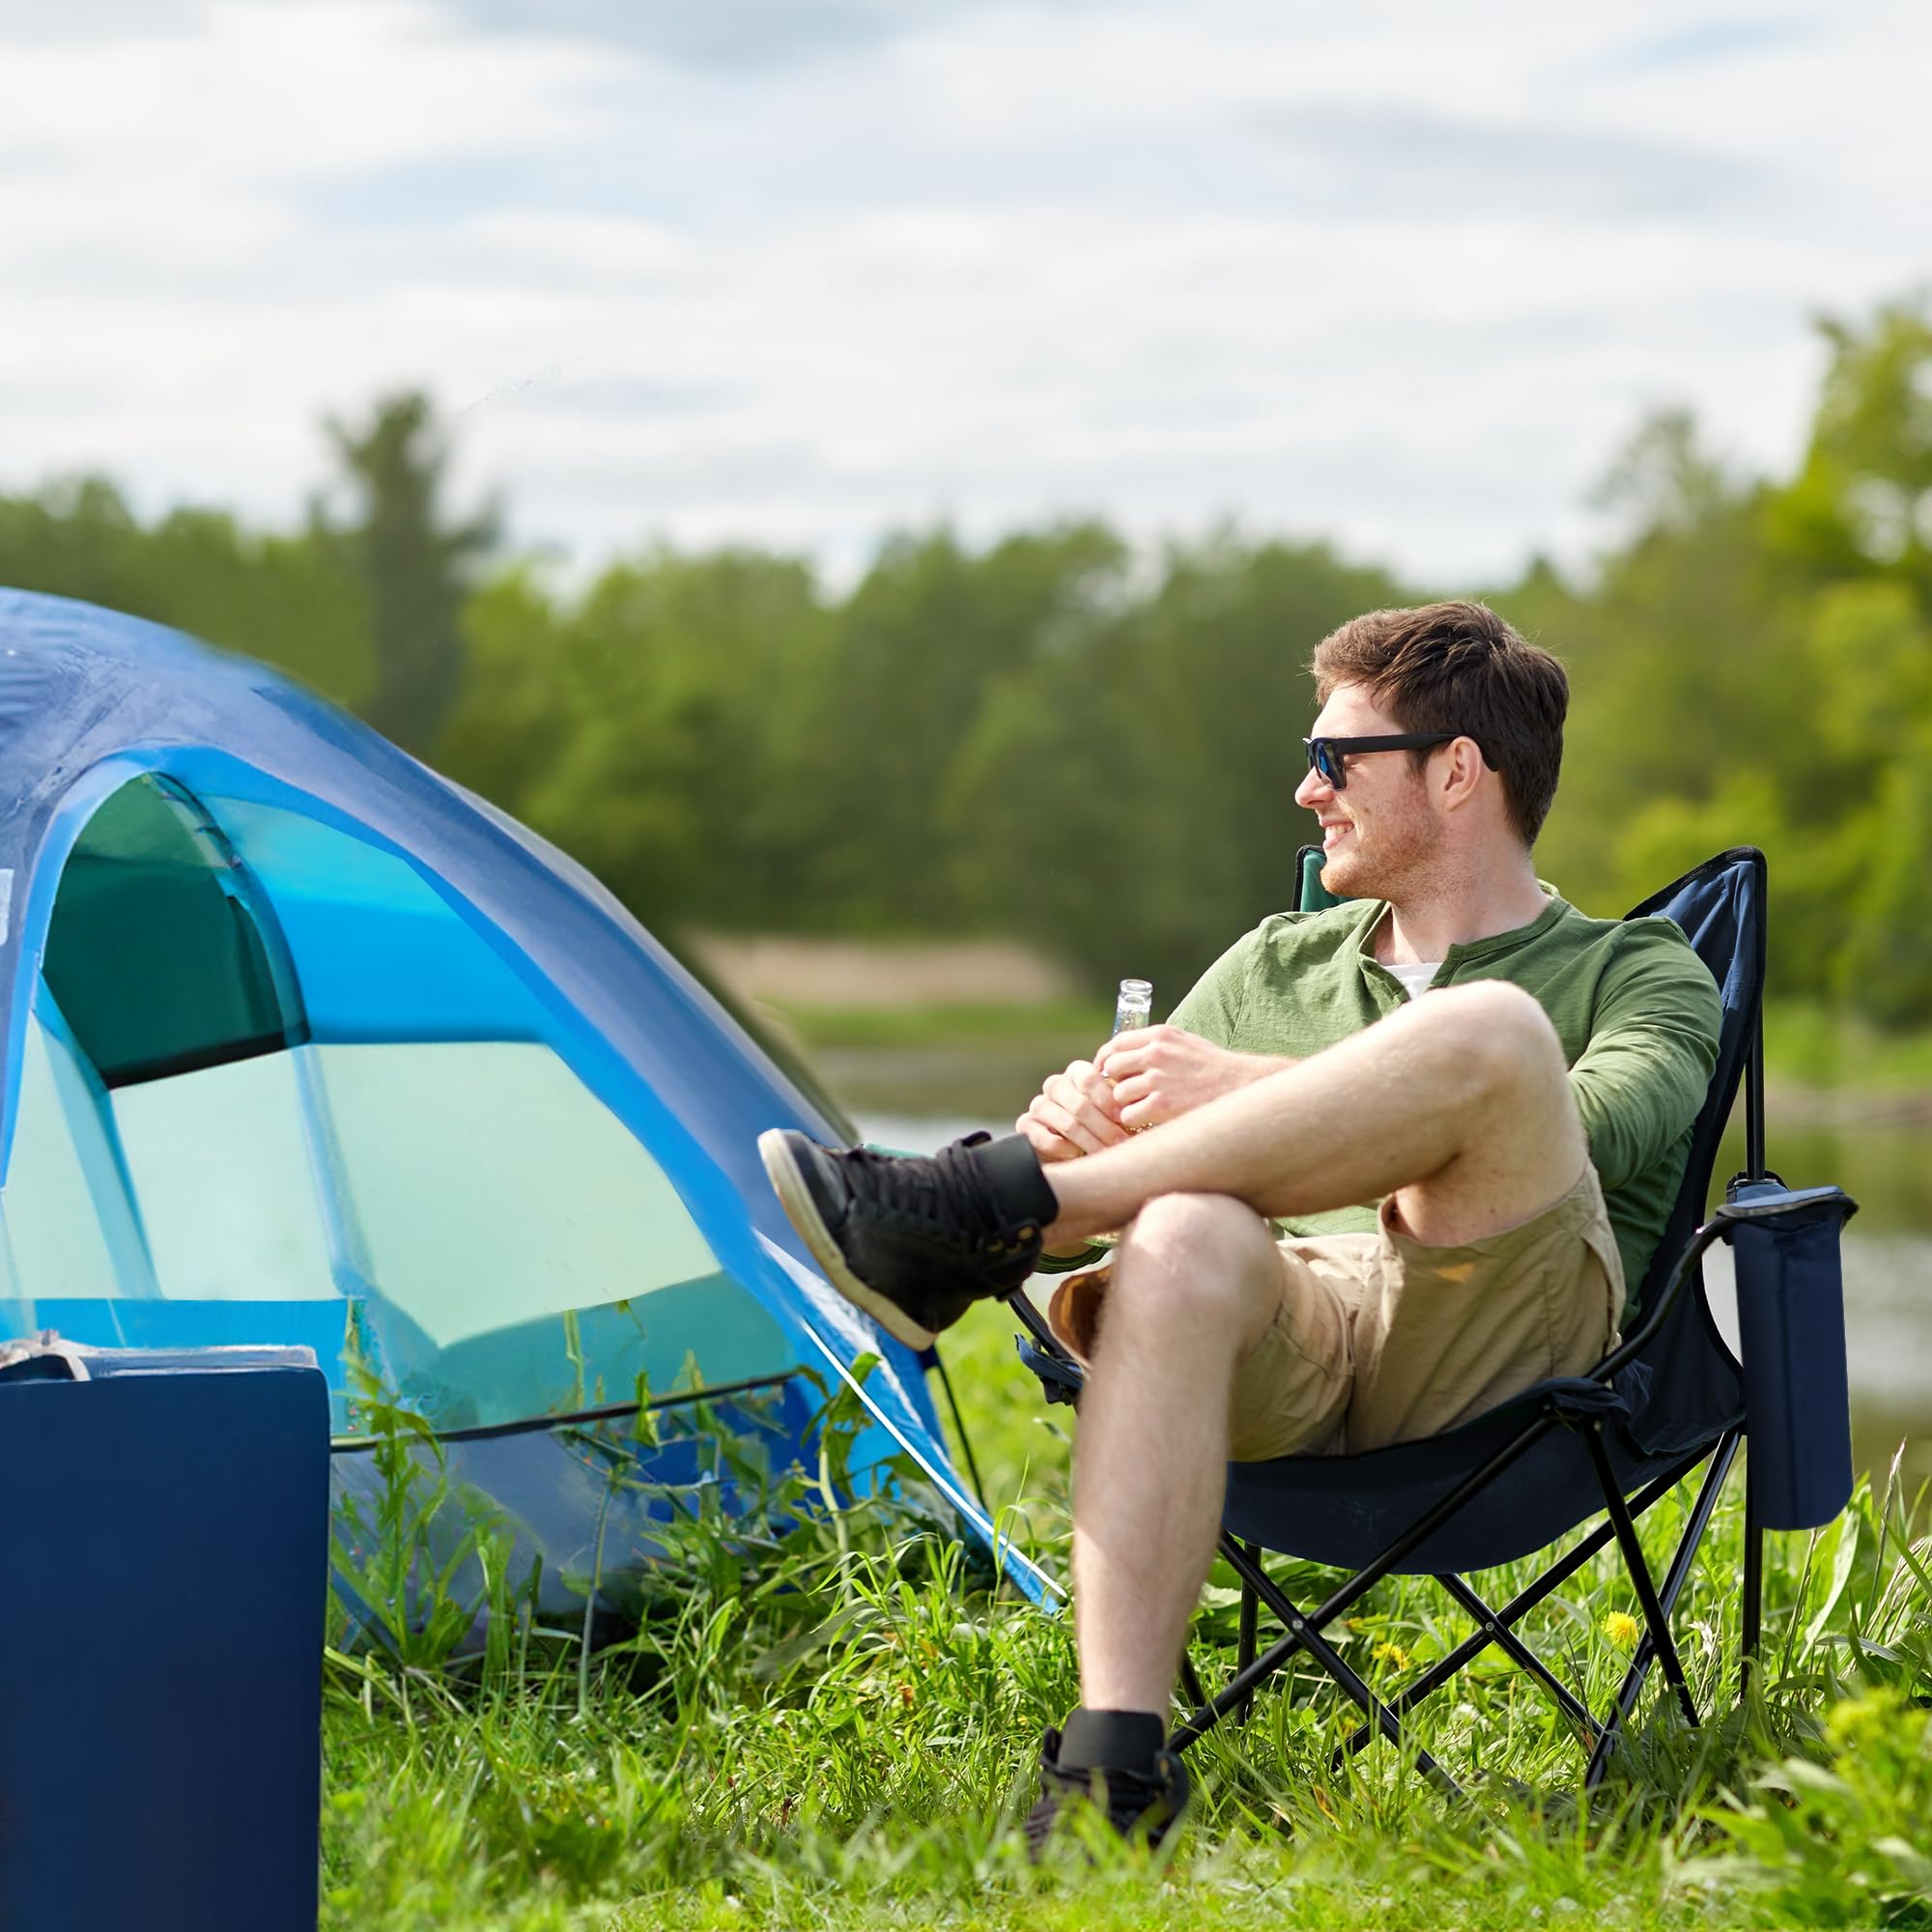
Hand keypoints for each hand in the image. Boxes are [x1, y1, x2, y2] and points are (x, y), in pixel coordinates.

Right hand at [1015, 1058, 1132, 1161]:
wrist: (1073, 1149)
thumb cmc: (1104, 1125)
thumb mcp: (1116, 1112)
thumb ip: (1123, 1105)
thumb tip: (1139, 1109)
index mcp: (1078, 1072)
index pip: (1089, 1079)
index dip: (1107, 1099)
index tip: (1124, 1118)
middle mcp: (1056, 1084)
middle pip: (1079, 1104)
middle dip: (1104, 1127)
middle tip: (1121, 1144)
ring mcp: (1039, 1104)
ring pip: (1065, 1122)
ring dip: (1089, 1141)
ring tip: (1106, 1155)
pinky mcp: (1026, 1125)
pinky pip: (1044, 1137)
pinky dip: (1063, 1148)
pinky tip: (1076, 1155)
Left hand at [1094, 1024, 1279, 1128]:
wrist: (1243, 1087)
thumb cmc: (1215, 1068)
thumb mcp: (1186, 1043)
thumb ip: (1158, 1045)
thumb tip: (1128, 1055)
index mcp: (1161, 1035)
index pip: (1116, 1043)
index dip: (1105, 1059)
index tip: (1104, 1072)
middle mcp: (1156, 1053)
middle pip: (1111, 1067)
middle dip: (1113, 1083)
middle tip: (1123, 1097)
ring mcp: (1158, 1079)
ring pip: (1118, 1095)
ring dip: (1126, 1106)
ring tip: (1143, 1111)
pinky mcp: (1162, 1104)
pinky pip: (1128, 1116)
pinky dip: (1135, 1122)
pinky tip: (1149, 1122)